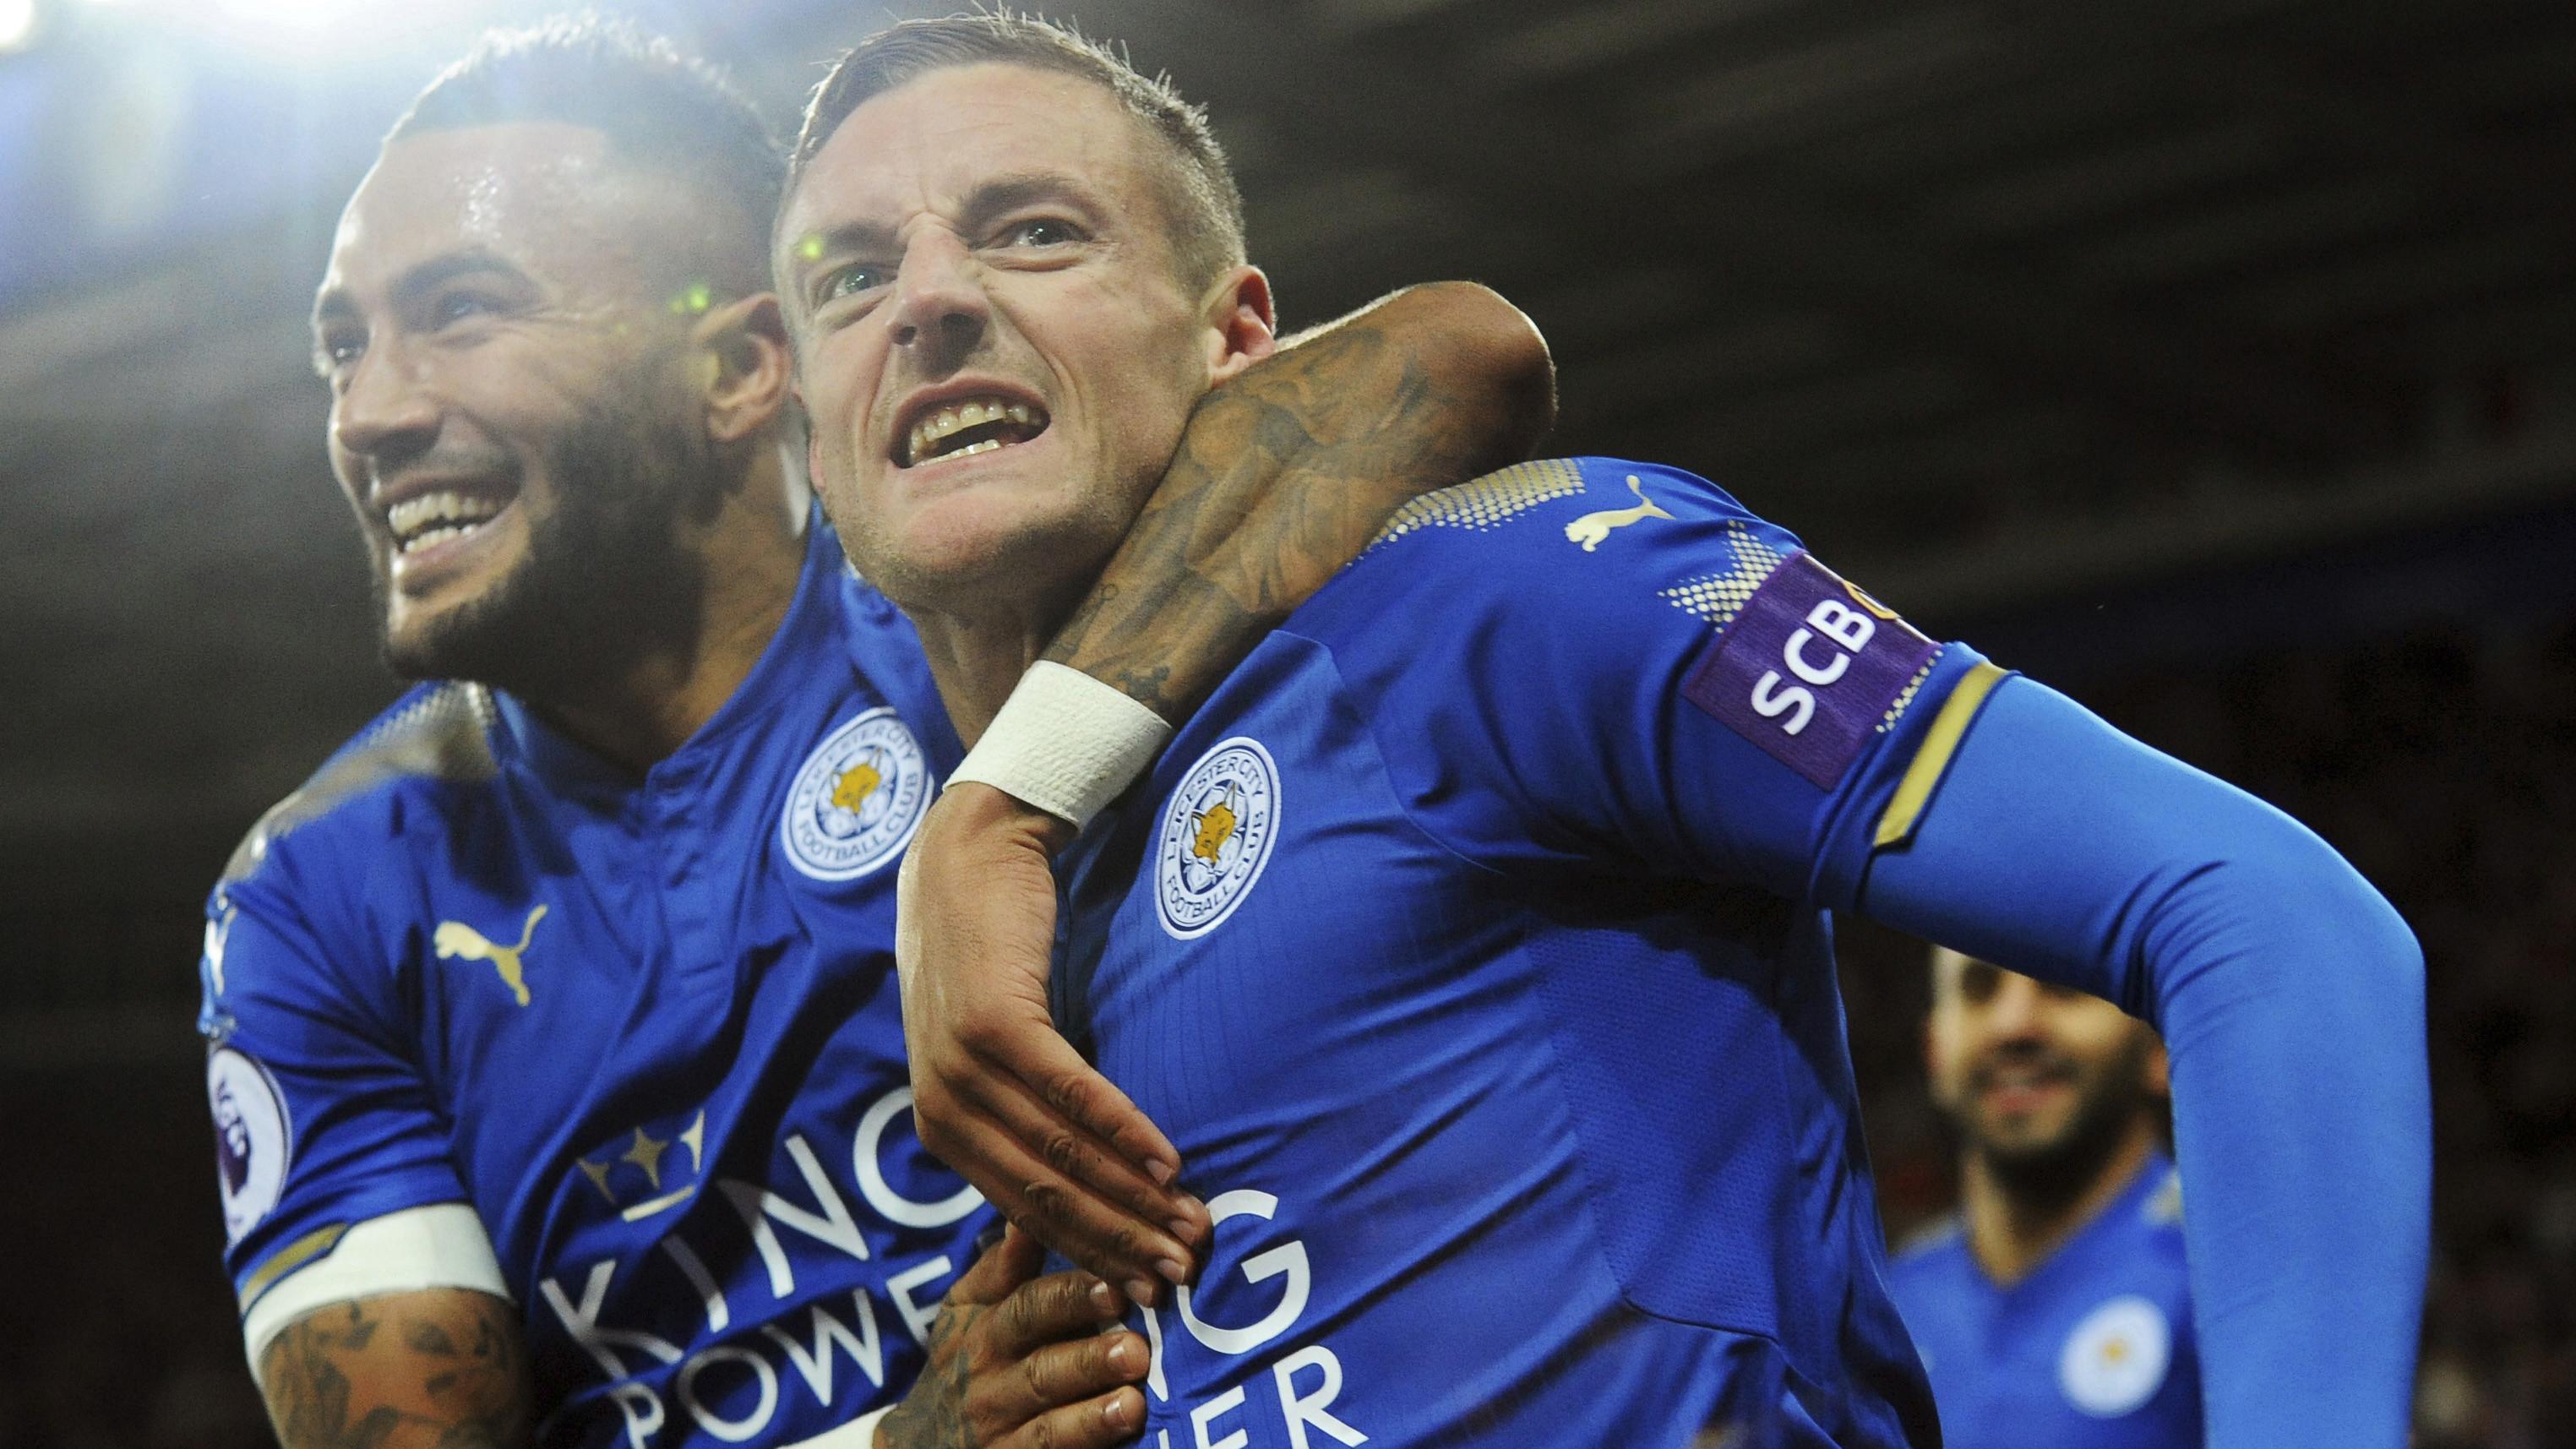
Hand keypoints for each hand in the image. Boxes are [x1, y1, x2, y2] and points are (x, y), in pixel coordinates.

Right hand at [877, 1225, 1149, 1448]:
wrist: (920, 1445)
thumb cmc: (966, 1358)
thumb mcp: (971, 1307)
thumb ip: (1008, 1262)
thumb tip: (1035, 1195)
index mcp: (984, 1330)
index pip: (1028, 1308)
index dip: (1071, 1299)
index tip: (1116, 1288)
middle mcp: (988, 1383)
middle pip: (1041, 1369)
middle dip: (1087, 1359)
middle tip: (1135, 1347)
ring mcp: (1000, 1435)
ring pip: (1047, 1427)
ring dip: (1091, 1416)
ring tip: (1133, 1401)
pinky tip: (1119, 1437)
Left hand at [896, 782, 1210, 1302]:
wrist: (969, 854)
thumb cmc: (992, 955)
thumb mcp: (992, 1051)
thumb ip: (1021, 1118)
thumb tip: (1079, 1193)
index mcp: (942, 1127)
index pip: (1024, 1212)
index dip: (1090, 1254)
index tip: (1148, 1290)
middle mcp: (942, 1107)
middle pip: (1043, 1195)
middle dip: (1117, 1242)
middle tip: (1183, 1273)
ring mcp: (962, 1065)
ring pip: (1057, 1152)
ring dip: (1129, 1197)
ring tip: (1188, 1224)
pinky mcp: (993, 1021)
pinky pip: (1067, 1090)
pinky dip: (1120, 1129)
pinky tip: (1166, 1159)